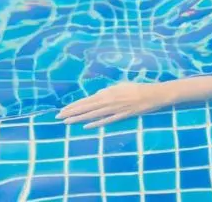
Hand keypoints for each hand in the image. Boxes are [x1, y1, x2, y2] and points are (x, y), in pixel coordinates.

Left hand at [57, 82, 174, 128]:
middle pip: (86, 107)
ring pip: (93, 114)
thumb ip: (108, 90)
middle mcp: (109, 100)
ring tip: (67, 122)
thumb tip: (98, 95)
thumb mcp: (120, 85)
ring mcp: (115, 109)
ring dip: (79, 118)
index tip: (62, 109)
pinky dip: (96, 123)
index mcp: (108, 92)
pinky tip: (86, 126)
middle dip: (71, 112)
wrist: (153, 94)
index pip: (86, 100)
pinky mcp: (122, 116)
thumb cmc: (137, 88)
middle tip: (58, 117)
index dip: (74, 105)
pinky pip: (107, 121)